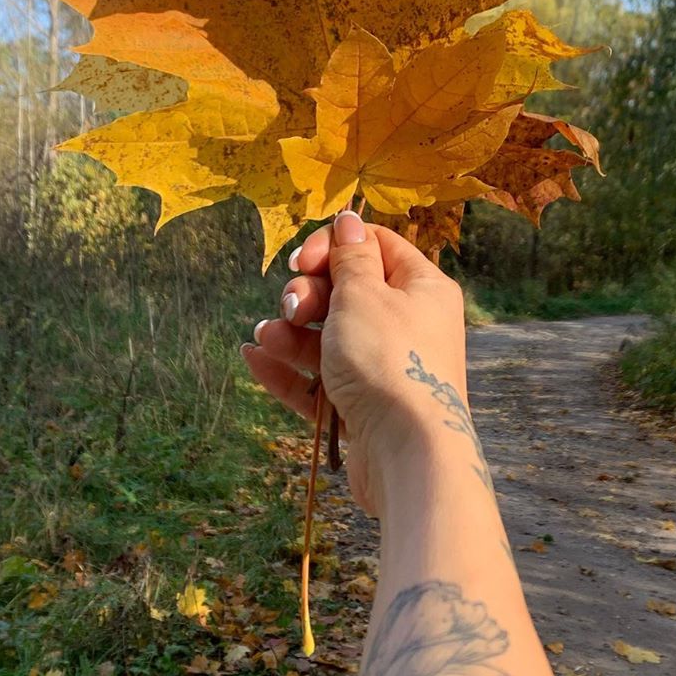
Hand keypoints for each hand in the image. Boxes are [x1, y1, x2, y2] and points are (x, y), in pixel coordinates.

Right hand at [241, 211, 467, 515]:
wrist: (409, 456)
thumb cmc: (391, 363)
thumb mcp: (364, 296)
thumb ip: (351, 258)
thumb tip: (349, 219)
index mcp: (421, 288)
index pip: (374, 246)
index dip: (332, 247)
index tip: (301, 260)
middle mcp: (407, 324)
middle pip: (346, 291)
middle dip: (308, 294)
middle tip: (294, 306)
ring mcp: (384, 367)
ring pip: (328, 337)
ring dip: (291, 332)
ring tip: (266, 336)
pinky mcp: (362, 406)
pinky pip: (319, 378)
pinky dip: (288, 367)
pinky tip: (254, 356)